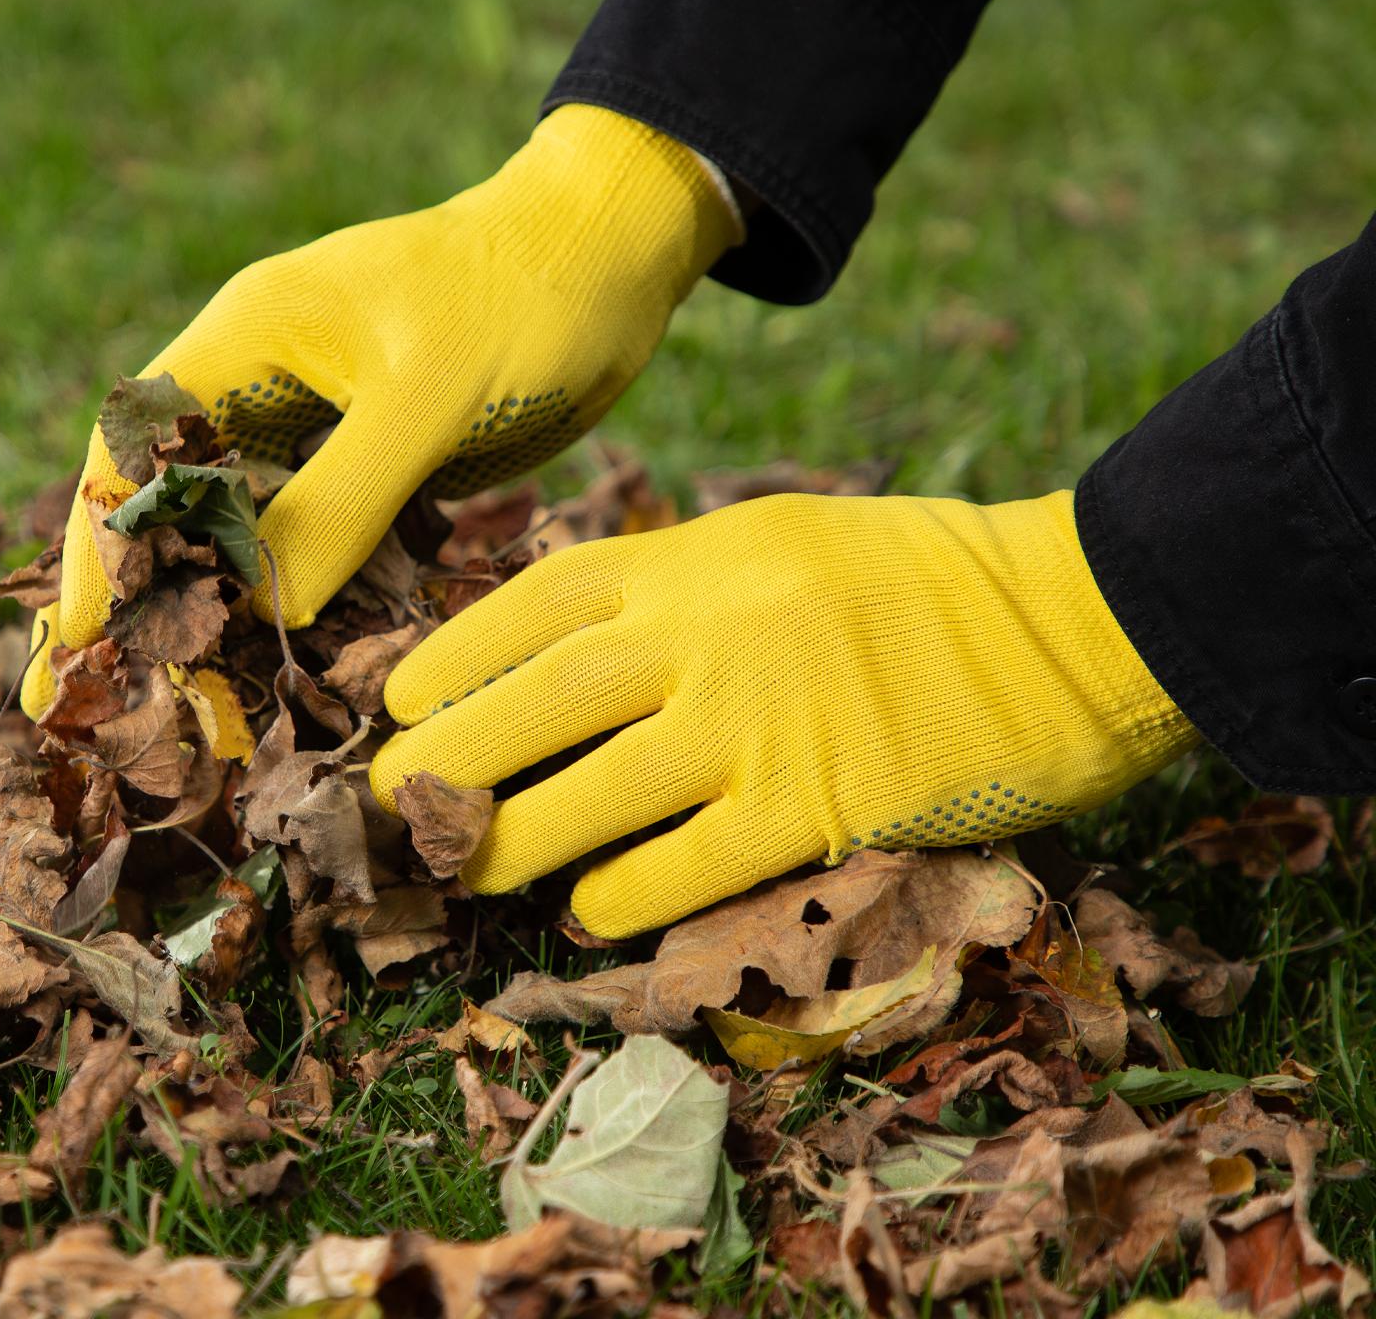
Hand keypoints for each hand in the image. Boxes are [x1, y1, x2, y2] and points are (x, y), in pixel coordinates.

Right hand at [20, 105, 738, 718]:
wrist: (609, 259)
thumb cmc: (521, 297)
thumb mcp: (429, 397)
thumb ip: (344, 498)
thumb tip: (267, 607)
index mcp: (248, 336)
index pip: (138, 447)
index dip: (103, 543)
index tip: (86, 640)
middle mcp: (268, 382)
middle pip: (181, 500)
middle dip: (151, 593)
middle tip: (113, 703)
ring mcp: (325, 424)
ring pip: (252, 528)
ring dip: (230, 606)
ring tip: (200, 705)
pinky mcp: (381, 460)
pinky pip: (325, 537)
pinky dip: (308, 594)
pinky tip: (298, 660)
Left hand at [370, 489, 1197, 937]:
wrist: (1066, 614)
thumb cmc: (926, 576)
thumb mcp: (782, 540)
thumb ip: (686, 583)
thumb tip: (591, 644)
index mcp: (697, 555)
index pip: (540, 599)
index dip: (456, 652)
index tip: (401, 697)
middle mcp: (709, 630)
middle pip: (541, 697)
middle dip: (449, 754)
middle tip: (389, 801)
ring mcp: (759, 717)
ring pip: (596, 789)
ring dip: (515, 836)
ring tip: (463, 868)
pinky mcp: (819, 803)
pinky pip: (692, 861)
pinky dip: (628, 891)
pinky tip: (590, 913)